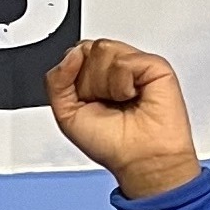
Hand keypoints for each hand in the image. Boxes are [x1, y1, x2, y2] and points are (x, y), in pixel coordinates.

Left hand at [46, 39, 201, 199]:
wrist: (140, 159)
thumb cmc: (111, 144)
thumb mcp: (66, 114)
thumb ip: (56, 81)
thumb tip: (71, 54)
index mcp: (95, 76)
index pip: (74, 53)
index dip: (73, 76)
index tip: (86, 100)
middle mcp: (114, 67)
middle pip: (86, 49)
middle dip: (90, 83)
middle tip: (107, 103)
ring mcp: (134, 64)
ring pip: (102, 50)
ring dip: (106, 84)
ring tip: (122, 101)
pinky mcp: (154, 65)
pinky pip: (122, 61)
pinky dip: (123, 85)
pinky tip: (134, 97)